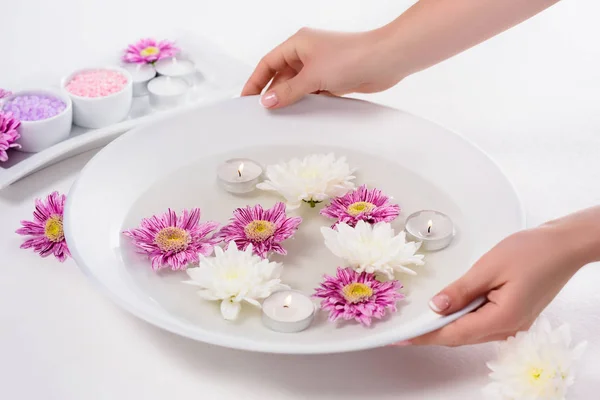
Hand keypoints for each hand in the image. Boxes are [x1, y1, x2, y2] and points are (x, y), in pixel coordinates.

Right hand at [241, 28, 404, 108]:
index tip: (246, 98)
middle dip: (272, 92)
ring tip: (279, 117)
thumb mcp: (312, 76)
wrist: (385, 60)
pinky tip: (300, 115)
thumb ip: (288, 91)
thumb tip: (267, 101)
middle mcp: (308, 53)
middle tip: (261, 112)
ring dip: (290, 99)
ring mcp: (321, 66)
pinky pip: (312, 93)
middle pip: (281, 75)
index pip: (268, 63)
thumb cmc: (351, 57)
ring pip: (297, 85)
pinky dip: (306, 103)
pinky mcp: (333, 79)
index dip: (255, 80)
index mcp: (298, 43)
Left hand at [405, 215, 595, 346]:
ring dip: (447, 325)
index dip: (426, 336)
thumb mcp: (488, 268)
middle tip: (406, 330)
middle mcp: (509, 328)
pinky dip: (463, 318)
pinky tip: (450, 309)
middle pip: (462, 336)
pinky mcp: (515, 316)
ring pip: (471, 331)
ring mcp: (514, 324)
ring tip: (422, 320)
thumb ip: (461, 291)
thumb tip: (436, 308)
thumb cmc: (531, 251)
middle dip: (432, 333)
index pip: (454, 333)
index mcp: (502, 319)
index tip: (403, 338)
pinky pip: (482, 323)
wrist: (563, 246)